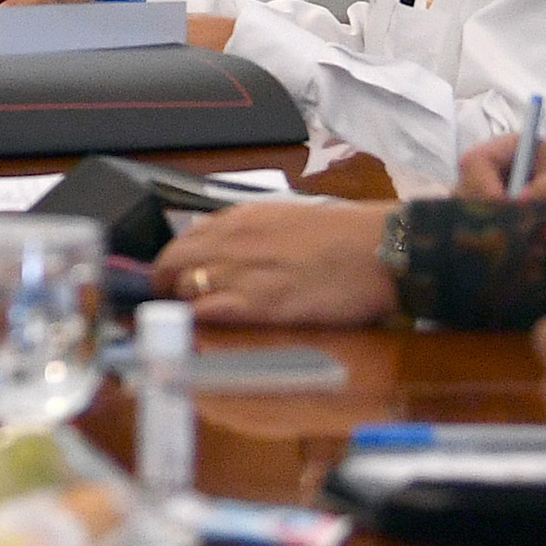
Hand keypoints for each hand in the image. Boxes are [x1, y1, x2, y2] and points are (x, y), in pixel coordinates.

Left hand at [152, 199, 398, 327]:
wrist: (381, 248)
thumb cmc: (343, 235)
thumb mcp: (285, 218)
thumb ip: (249, 231)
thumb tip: (220, 244)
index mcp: (241, 218)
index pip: (183, 239)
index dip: (173, 262)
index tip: (174, 278)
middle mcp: (233, 240)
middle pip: (172, 262)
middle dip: (164, 284)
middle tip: (172, 303)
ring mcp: (244, 270)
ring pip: (184, 286)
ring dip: (182, 304)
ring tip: (192, 318)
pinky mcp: (261, 302)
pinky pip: (209, 310)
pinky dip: (199, 319)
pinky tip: (205, 327)